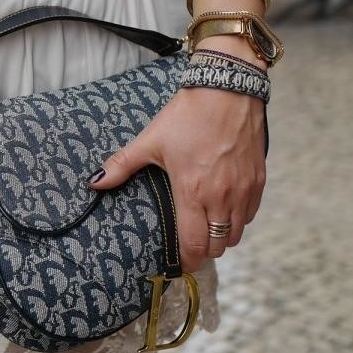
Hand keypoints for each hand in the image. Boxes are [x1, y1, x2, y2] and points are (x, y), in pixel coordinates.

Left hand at [87, 65, 266, 272]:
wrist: (228, 89)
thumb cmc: (188, 115)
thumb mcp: (151, 140)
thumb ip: (122, 165)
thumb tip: (94, 182)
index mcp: (192, 191)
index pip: (195, 244)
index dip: (188, 261)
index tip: (181, 263)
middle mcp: (222, 196)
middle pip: (218, 246)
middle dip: (204, 249)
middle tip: (192, 242)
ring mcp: (243, 189)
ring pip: (237, 233)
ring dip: (222, 236)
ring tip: (207, 225)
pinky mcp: (258, 179)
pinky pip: (250, 214)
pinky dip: (238, 218)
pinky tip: (224, 207)